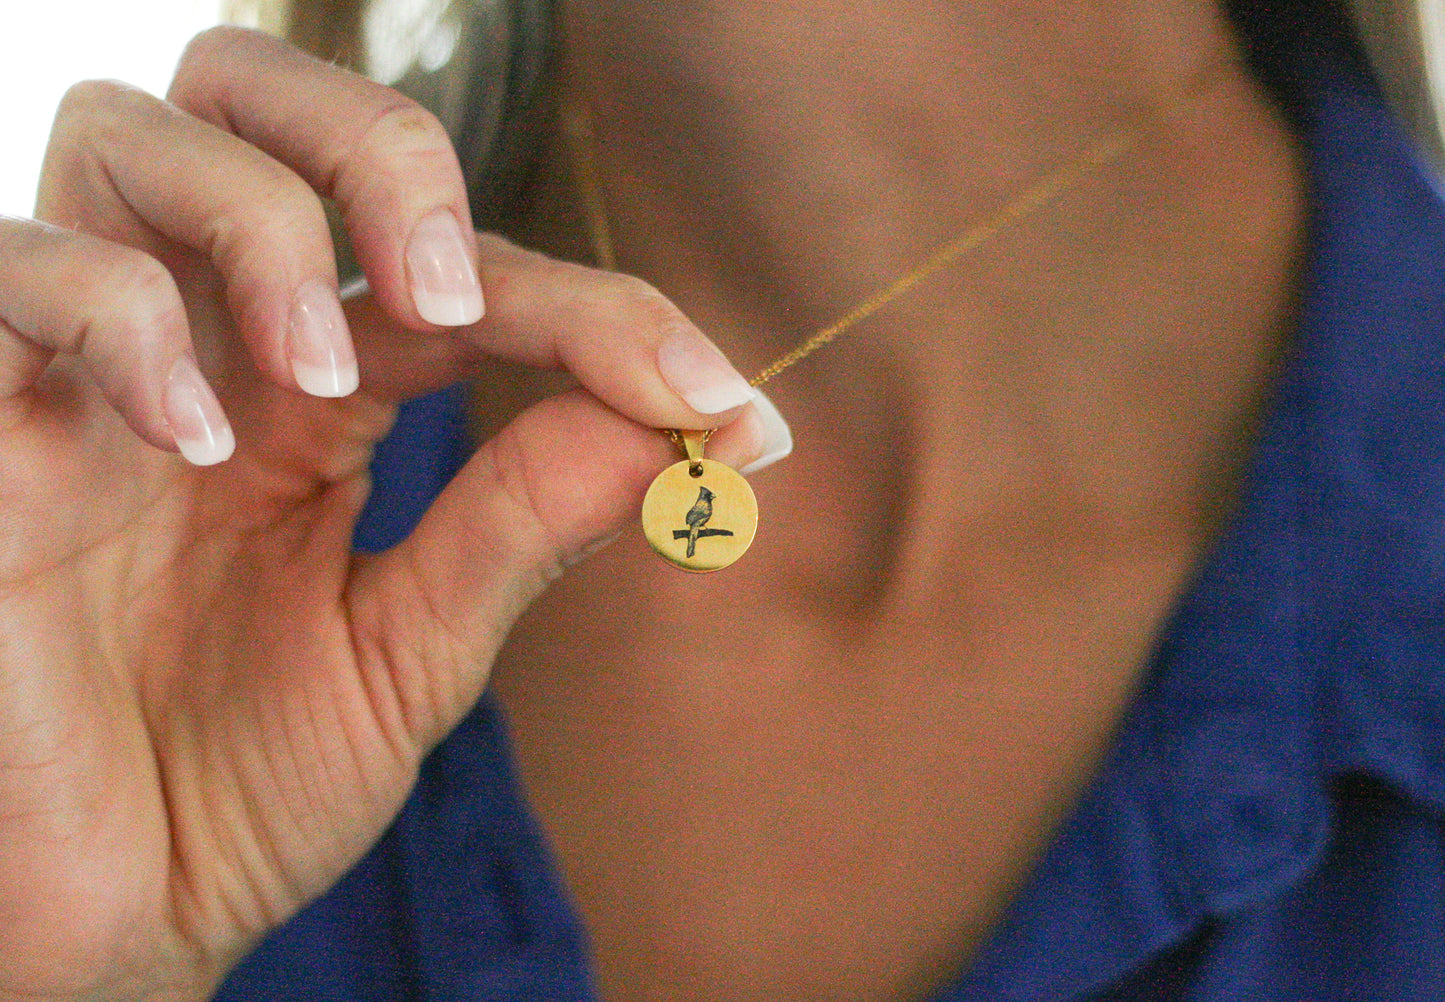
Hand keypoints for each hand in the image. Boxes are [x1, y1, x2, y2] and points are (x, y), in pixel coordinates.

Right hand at [0, 26, 762, 1000]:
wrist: (103, 928)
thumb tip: (678, 421)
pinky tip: (198, 441)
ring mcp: (81, 374)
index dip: (605, 316)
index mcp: (315, 397)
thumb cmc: (238, 795)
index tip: (727, 409)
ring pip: (134, 135)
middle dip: (389, 157)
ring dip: (269, 226)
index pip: (464, 275)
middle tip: (463, 304)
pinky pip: (12, 272)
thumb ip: (520, 528)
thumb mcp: (410, 656)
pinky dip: (120, 320)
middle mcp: (201, 351)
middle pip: (266, 103)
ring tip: (333, 384)